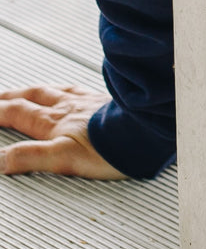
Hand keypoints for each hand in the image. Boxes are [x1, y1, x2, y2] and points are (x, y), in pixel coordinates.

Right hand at [0, 84, 124, 178]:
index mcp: (55, 121)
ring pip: (54, 91)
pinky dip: (65, 90)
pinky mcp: (106, 102)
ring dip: (34, 91)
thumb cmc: (113, 147)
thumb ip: (29, 157)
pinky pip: (78, 90)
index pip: (16, 112)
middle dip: (9, 97)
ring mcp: (88, 102)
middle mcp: (69, 106)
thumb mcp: (63, 158)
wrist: (149, 132)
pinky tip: (71, 93)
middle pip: (31, 96)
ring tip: (26, 92)